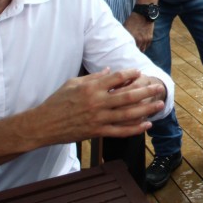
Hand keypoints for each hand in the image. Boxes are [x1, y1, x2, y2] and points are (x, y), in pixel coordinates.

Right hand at [35, 69, 165, 143]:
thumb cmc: (57, 101)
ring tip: (159, 104)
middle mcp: (97, 102)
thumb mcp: (73, 83)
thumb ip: (94, 77)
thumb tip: (110, 70)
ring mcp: (98, 118)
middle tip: (159, 87)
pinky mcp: (97, 132)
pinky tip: (146, 124)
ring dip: (146, 109)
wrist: (43, 125)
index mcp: (91, 88)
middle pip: (128, 96)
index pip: (116, 78)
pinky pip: (120, 131)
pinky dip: (135, 128)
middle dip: (146, 91)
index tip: (139, 72)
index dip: (130, 74)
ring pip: (128, 114)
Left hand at [123, 12, 153, 51]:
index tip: (126, 52)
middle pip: (137, 51)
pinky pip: (147, 45)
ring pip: (143, 49)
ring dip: (140, 49)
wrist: (143, 14)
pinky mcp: (150, 37)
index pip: (130, 49)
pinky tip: (141, 45)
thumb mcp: (125, 27)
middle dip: (134, 51)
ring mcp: (146, 39)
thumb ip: (124, 35)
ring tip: (136, 50)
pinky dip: (144, 46)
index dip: (128, 51)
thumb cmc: (132, 20)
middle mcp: (140, 40)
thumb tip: (119, 41)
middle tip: (131, 52)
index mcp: (133, 38)